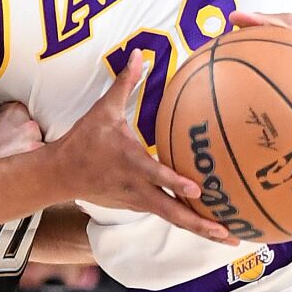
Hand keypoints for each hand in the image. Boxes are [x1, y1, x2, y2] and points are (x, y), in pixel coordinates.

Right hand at [50, 51, 236, 244]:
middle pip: (172, 211)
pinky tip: (210, 227)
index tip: (197, 189)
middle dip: (200, 224)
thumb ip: (124, 83)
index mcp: (129, 161)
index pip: (154, 173)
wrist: (61, 174)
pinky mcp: (137, 206)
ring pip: (172, 217)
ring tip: (230, 238)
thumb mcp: (103, 110)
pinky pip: (167, 214)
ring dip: (200, 229)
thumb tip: (138, 53)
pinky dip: (188, 222)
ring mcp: (137, 200)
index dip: (174, 181)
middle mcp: (136, 186)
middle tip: (229, 234)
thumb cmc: (84, 139)